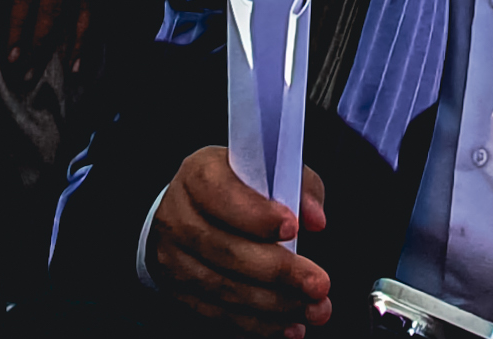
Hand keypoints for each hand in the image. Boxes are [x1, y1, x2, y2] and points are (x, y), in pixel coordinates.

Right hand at [148, 147, 328, 335]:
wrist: (192, 210)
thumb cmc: (240, 187)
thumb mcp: (269, 170)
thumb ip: (299, 185)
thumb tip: (314, 218)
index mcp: (199, 175)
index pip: (221, 193)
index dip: (256, 214)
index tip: (293, 228)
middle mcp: (178, 215)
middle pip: (225, 249)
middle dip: (278, 271)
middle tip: (318, 284)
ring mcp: (173, 256)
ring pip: (223, 287)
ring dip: (274, 304)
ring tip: (314, 309)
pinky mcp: (178, 289)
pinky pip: (218, 312)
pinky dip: (256, 323)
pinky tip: (288, 324)